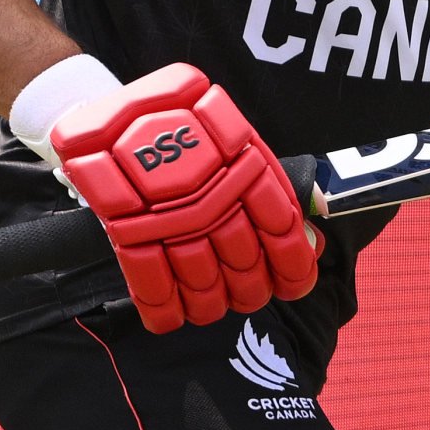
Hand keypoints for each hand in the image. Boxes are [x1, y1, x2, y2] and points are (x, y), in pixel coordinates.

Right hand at [45, 65, 320, 331]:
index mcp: (246, 166)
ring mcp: (170, 217)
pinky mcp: (127, 229)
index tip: (294, 285)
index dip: (293, 268)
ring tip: (208, 305)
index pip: (282, 231)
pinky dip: (162, 309)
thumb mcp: (235, 140)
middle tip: (245, 293)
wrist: (115, 111)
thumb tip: (314, 240)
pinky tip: (170, 318)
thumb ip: (273, 188)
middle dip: (249, 290)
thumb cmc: (183, 127)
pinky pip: (151, 285)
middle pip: (244, 266)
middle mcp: (213, 196)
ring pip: (203, 284)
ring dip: (209, 305)